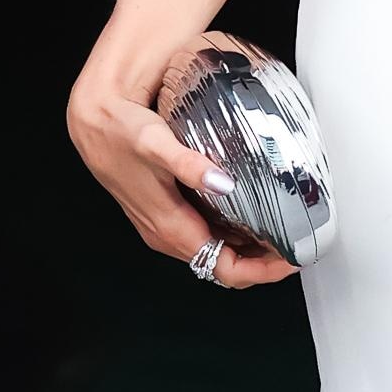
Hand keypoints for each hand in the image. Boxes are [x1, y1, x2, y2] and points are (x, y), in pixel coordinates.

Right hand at [65, 33, 295, 290]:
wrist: (93, 122)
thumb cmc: (120, 132)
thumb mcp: (155, 144)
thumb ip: (189, 165)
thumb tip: (223, 183)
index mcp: (169, 228)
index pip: (224, 269)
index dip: (262, 270)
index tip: (292, 257)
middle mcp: (168, 234)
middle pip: (225, 265)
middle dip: (264, 261)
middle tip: (298, 243)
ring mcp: (168, 224)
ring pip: (218, 250)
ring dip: (252, 248)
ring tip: (285, 229)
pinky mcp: (169, 211)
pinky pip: (209, 233)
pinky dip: (236, 231)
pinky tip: (254, 212)